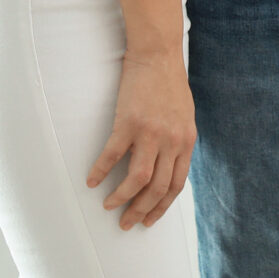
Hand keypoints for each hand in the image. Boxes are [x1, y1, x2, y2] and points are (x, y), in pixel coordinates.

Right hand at [89, 52, 194, 228]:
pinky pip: (113, 155)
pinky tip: (92, 180)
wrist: (158, 54)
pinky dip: (101, 171)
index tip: (148, 220)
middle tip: (126, 223)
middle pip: (157, 189)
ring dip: (122, 198)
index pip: (176, 186)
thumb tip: (169, 165)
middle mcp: (172, 141)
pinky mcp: (129, 122)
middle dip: (141, 211)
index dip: (161, 208)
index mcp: (186, 142)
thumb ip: (179, 141)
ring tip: (109, 206)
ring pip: (138, 179)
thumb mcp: (185, 116)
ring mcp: (151, 132)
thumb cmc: (169, 83)